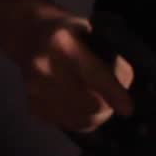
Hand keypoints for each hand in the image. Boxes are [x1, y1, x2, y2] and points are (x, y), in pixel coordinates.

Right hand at [9, 10, 134, 131]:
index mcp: (62, 44)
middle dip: (109, 106)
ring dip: (97, 115)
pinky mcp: (33, 106)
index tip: (128, 109)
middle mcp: (45, 68)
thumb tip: (123, 84)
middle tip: (115, 99)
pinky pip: (69, 124)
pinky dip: (82, 119)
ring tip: (99, 100)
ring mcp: (35, 89)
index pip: (93, 73)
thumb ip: (109, 57)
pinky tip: (82, 105)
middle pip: (89, 104)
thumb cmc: (68, 31)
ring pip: (81, 119)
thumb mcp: (91, 31)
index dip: (113, 93)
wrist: (28, 35)